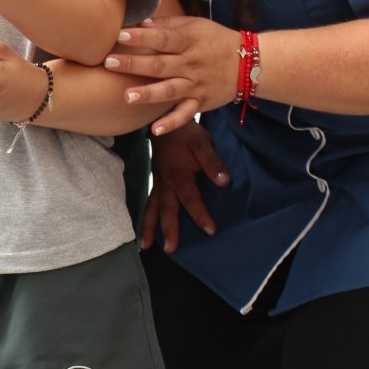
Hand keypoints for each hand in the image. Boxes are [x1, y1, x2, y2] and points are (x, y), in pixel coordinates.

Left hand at [104, 15, 237, 130]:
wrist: (248, 63)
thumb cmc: (216, 40)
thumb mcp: (196, 25)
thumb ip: (168, 24)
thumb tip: (140, 22)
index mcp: (189, 42)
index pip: (163, 39)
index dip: (142, 37)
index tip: (120, 35)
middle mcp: (190, 64)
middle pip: (160, 64)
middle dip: (133, 64)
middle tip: (109, 63)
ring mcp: (195, 85)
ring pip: (169, 90)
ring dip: (148, 94)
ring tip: (126, 97)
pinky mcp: (200, 102)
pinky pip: (185, 114)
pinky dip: (172, 123)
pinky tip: (155, 130)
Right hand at [142, 123, 230, 253]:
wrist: (165, 119)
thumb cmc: (185, 133)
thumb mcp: (203, 144)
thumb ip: (213, 163)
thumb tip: (224, 183)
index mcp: (178, 175)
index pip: (190, 199)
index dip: (200, 215)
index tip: (210, 230)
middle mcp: (165, 182)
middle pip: (166, 210)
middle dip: (168, 229)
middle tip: (171, 249)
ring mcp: (157, 182)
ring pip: (152, 208)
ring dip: (149, 227)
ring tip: (146, 246)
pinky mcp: (155, 181)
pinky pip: (149, 202)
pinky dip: (145, 216)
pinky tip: (144, 230)